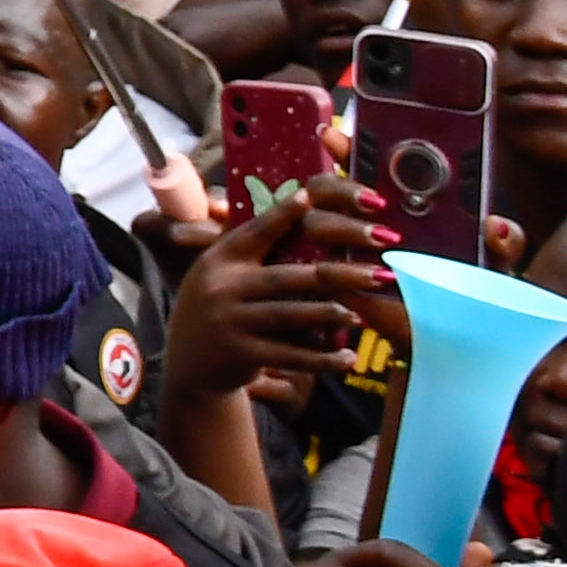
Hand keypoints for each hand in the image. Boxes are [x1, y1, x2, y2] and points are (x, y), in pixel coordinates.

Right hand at [166, 175, 389, 409]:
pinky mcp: (243, 354)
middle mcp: (222, 287)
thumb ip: (250, 256)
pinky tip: (348, 357)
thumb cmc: (219, 313)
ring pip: (291, 315)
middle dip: (336, 276)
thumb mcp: (219, 278)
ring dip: (331, 314)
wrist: (189, 369)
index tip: (311, 197)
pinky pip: (292, 355)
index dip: (281, 215)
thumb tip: (297, 223)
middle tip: (377, 274)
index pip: (254, 232)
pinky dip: (323, 358)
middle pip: (286, 277)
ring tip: (361, 315)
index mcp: (219, 260)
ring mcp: (231, 322)